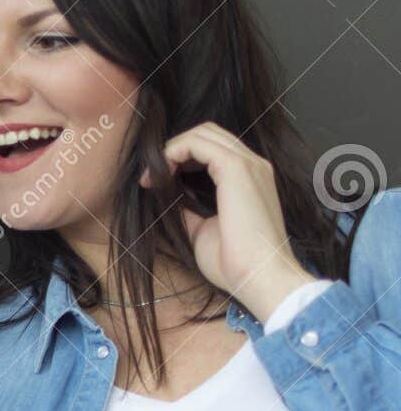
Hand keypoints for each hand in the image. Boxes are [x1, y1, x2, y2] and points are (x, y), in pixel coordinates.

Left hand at [144, 123, 314, 318]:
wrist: (260, 278)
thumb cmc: (236, 263)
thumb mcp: (202, 230)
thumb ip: (189, 209)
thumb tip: (169, 199)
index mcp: (249, 179)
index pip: (213, 148)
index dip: (180, 158)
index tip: (155, 184)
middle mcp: (253, 165)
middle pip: (207, 133)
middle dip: (174, 149)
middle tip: (151, 178)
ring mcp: (249, 164)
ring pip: (203, 132)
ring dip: (171, 149)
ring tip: (153, 177)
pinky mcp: (238, 169)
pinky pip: (198, 143)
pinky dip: (173, 152)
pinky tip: (161, 176)